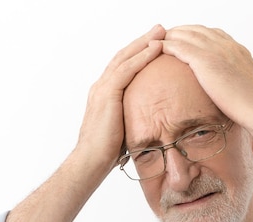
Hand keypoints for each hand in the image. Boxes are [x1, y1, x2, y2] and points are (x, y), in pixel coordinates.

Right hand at [77, 25, 164, 169]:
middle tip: (160, 29)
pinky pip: (127, 69)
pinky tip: (156, 48)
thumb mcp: (125, 130)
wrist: (91, 161)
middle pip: (124, 56)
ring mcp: (102, 89)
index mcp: (104, 94)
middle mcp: (101, 87)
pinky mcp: (107, 94)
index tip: (155, 44)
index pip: (123, 67)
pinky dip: (142, 56)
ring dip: (144, 42)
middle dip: (142, 41)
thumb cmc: (107, 153)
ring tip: (161, 32)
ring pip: (125, 58)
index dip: (138, 53)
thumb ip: (134, 119)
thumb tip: (152, 123)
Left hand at [159, 25, 252, 142]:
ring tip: (158, 39)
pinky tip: (157, 48)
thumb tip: (239, 93)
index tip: (190, 39)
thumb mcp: (250, 87)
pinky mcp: (204, 60)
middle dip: (182, 31)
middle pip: (198, 30)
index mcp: (237, 50)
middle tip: (169, 36)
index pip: (215, 35)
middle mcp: (226, 45)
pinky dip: (166, 45)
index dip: (199, 36)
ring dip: (171, 35)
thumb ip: (241, 83)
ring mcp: (215, 50)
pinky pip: (178, 46)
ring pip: (186, 34)